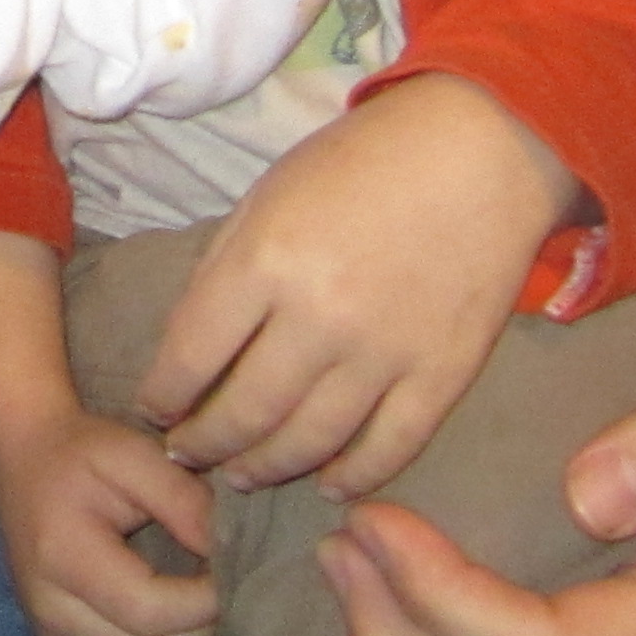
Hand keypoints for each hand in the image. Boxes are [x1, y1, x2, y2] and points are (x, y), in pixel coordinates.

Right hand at [0, 403, 223, 635]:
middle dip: (208, 634)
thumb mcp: (132, 453)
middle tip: (226, 593)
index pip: (149, 613)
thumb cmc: (80, 452)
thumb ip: (184, 500)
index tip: (229, 569)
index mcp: (63, 558)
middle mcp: (53, 614)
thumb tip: (231, 556)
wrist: (21, 461)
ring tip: (209, 621)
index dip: (204, 603)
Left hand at [130, 77, 571, 498]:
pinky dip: (353, 478)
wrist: (481, 151)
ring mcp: (385, 355)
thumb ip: (226, 268)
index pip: (191, 356)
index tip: (153, 409)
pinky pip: (389, 449)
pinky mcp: (442, 377)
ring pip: (310, 443)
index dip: (162, 395)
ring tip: (244, 473)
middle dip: (206, 444)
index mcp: (266, 261)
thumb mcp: (269, 195)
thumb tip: (192, 348)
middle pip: (246, 412)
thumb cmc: (362, 163)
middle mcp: (320, 318)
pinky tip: (327, 484)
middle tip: (191, 454)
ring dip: (266, 468)